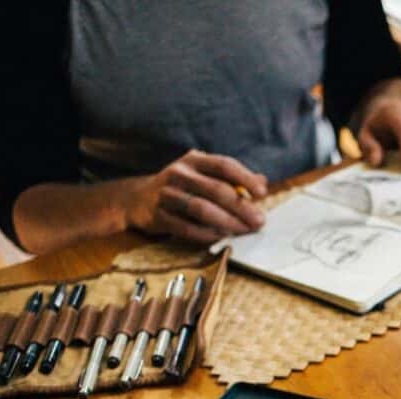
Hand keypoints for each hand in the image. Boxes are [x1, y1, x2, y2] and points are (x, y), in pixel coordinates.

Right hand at [128, 150, 268, 242]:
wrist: (138, 199)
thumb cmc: (184, 186)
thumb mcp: (204, 174)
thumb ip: (232, 178)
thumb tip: (262, 181)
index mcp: (194, 160)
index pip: (224, 165)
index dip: (245, 178)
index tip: (262, 193)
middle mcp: (178, 173)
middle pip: (216, 190)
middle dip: (241, 207)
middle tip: (259, 221)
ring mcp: (166, 194)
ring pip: (202, 210)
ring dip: (227, 222)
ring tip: (244, 230)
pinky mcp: (158, 216)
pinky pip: (187, 228)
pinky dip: (208, 234)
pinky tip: (222, 237)